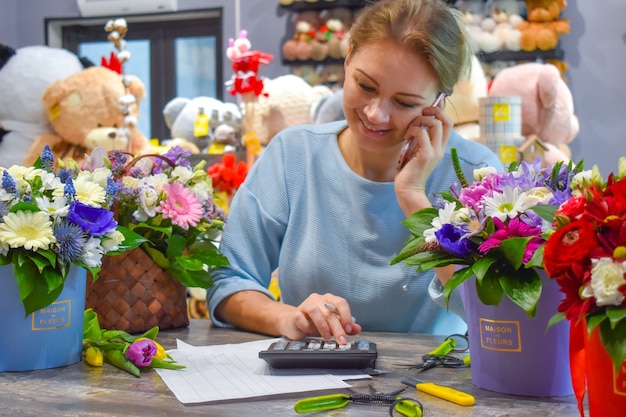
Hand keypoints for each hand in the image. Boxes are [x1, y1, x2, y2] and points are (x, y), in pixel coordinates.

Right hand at [280, 293, 361, 344]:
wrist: (292, 323)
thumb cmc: (313, 323)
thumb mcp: (331, 325)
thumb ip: (344, 327)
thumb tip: (357, 329)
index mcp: (329, 300)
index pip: (341, 303)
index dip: (346, 316)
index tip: (348, 329)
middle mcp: (318, 299)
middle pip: (329, 311)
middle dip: (337, 328)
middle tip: (341, 340)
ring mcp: (305, 304)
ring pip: (315, 311)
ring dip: (322, 326)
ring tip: (326, 336)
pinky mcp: (295, 313)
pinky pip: (301, 318)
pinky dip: (306, 326)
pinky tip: (309, 331)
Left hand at [395, 97, 452, 214]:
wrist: (408, 189)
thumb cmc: (409, 171)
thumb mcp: (416, 151)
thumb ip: (419, 139)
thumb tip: (416, 123)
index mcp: (439, 147)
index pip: (448, 124)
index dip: (440, 112)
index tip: (427, 110)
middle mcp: (440, 148)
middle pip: (447, 121)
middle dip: (435, 110)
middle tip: (422, 112)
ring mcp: (435, 152)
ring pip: (435, 124)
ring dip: (421, 120)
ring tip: (411, 128)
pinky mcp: (426, 155)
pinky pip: (422, 133)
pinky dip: (413, 130)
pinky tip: (406, 137)